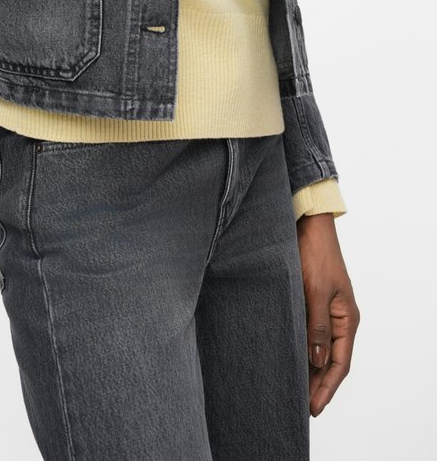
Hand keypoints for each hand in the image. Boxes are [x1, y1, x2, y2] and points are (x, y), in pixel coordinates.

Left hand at [296, 212, 359, 416]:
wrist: (307, 225)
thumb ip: (317, 326)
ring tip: (293, 391)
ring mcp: (324, 311)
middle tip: (300, 407)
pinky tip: (286, 358)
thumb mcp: (316, 291)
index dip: (327, 387)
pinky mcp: (309, 302)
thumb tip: (317, 361)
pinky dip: (299, 349)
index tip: (313, 408)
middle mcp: (338, 319)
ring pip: (317, 349)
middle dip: (317, 385)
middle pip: (330, 361)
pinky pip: (306, 333)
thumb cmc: (315, 254)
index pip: (340, 363)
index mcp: (347, 319)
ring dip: (307, 369)